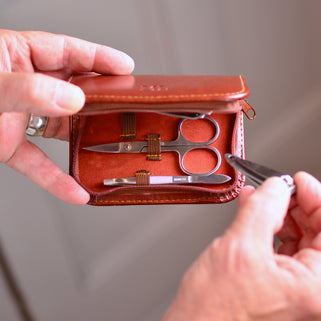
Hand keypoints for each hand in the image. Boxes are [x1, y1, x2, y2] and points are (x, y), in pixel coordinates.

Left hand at [0, 29, 133, 203]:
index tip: (125, 67)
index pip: (66, 50)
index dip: (99, 57)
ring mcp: (19, 116)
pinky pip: (40, 162)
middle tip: (125, 105)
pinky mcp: (10, 145)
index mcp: (15, 54)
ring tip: (109, 147)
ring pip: (62, 128)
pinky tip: (77, 191)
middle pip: (72, 88)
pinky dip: (57, 179)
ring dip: (85, 142)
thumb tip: (71, 98)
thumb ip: (27, 89)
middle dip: (100, 98)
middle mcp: (24, 84)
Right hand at [162, 172, 320, 320]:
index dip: (316, 198)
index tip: (297, 181)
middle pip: (317, 231)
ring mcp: (294, 285)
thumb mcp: (241, 247)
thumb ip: (263, 209)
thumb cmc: (216, 309)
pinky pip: (279, 244)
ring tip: (260, 195)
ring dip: (278, 211)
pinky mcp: (276, 281)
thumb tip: (276, 186)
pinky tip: (253, 209)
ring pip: (298, 236)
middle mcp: (311, 288)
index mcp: (317, 286)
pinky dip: (266, 224)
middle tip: (278, 187)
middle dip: (295, 204)